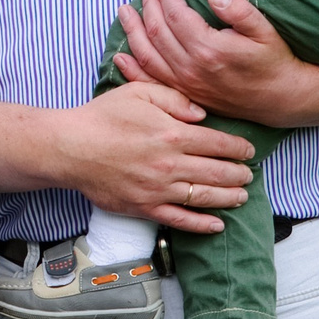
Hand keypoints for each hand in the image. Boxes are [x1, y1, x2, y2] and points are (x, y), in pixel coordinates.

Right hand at [55, 81, 253, 233]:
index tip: (248, 151)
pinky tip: (217, 224)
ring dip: (229, 198)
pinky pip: (180, 220)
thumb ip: (175, 99)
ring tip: (241, 196)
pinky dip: (202, 225)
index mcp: (172, 134)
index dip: (239, 148)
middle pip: (218, 172)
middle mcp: (170, 164)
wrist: (69, 147)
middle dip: (239, 174)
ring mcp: (158, 189)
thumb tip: (202, 115)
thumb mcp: (139, 93)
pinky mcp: (144, 207)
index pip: (219, 143)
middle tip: (249, 174)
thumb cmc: (102, 117)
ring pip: (205, 197)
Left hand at [112, 0, 318, 125]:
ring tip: (124, 11)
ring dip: (133, 31)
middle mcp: (191, 68)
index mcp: (209, 49)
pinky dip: (131, 69)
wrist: (282, 98)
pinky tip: (120, 55)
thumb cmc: (274, 61)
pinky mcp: (184, 95)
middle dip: (148, 6)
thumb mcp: (265, 30)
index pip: (176, 16)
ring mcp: (185, 84)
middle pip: (157, 31)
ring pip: (148, 55)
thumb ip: (239, 11)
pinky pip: (150, 81)